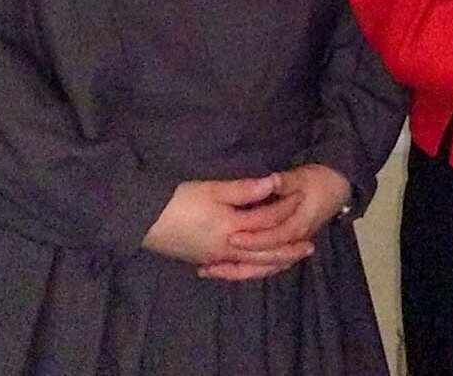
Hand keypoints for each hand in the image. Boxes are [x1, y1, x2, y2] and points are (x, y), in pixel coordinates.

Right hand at [143, 175, 296, 267]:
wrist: (143, 220)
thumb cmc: (178, 200)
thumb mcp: (212, 189)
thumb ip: (244, 189)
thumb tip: (273, 183)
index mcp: (232, 229)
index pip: (267, 220)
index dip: (286, 208)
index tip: (302, 199)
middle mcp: (227, 249)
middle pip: (265, 252)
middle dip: (288, 250)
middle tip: (309, 247)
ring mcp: (214, 258)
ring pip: (251, 266)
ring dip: (271, 263)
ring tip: (287, 260)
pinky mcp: (203, 260)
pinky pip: (234, 270)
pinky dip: (249, 270)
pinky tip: (254, 267)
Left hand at [198, 164, 351, 281]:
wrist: (336, 188)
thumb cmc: (318, 182)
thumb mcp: (302, 177)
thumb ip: (285, 182)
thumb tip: (271, 180)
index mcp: (298, 225)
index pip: (273, 238)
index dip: (253, 239)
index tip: (231, 237)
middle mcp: (294, 241)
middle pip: (265, 258)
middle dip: (238, 260)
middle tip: (212, 261)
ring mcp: (290, 247)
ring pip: (263, 267)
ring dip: (238, 270)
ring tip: (211, 270)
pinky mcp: (285, 248)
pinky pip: (265, 265)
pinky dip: (246, 269)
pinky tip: (226, 268)